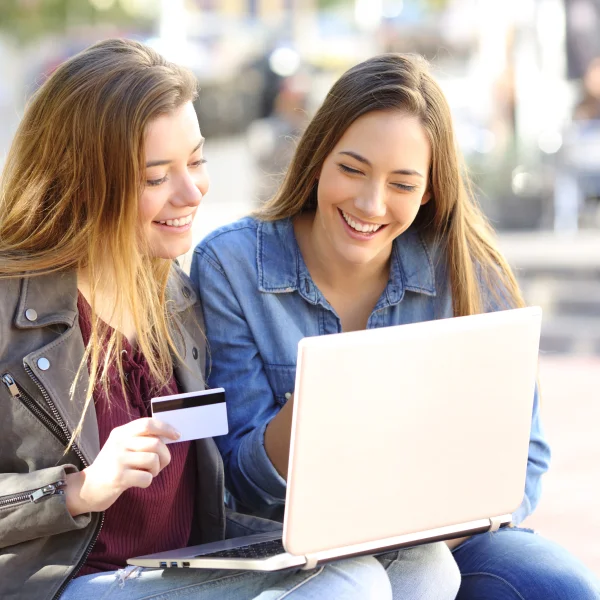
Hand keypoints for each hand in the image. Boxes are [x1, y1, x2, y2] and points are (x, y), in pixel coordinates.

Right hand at [65, 417, 179, 515]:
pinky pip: (147, 477)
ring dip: (155, 470)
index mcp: (121, 432)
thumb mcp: (122, 447)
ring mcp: (118, 459)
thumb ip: (141, 440)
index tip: (177, 435)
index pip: (148, 423)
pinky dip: (148, 481)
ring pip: (153, 460)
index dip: (165, 428)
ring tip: (146, 473)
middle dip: (165, 456)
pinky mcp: (118, 477)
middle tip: (160, 464)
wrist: (87, 488)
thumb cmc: (113, 466)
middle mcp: (119, 443)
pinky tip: (137, 482)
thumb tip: (168, 435)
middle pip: (155, 443)